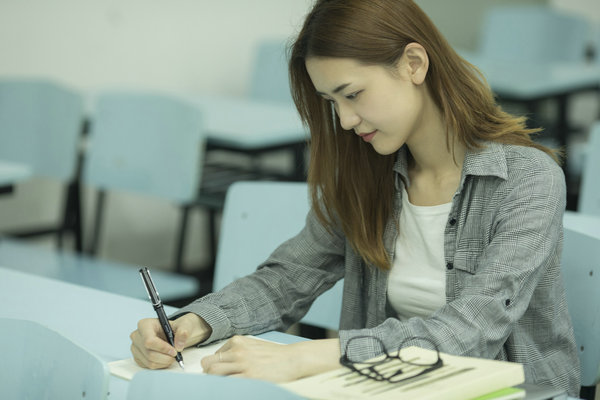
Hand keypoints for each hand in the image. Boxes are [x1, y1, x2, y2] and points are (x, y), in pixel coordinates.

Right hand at [130, 313, 210, 368]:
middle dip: (165, 357)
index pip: (149, 340)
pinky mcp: (137, 357)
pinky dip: (160, 365)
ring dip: (164, 362)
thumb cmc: (175, 328)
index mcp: (145, 324)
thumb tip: (179, 345)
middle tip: (175, 355)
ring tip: (172, 356)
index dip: (162, 348)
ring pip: (149, 362)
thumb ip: (183, 332)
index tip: (174, 351)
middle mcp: (137, 336)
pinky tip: (166, 358)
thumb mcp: (183, 325)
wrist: (171, 333)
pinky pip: (148, 366)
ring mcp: (135, 347)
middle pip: (149, 353)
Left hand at [201, 336, 340, 382]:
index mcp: (238, 342)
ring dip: (213, 380)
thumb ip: (239, 350)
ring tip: (220, 386)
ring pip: (214, 372)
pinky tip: (230, 389)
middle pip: (209, 363)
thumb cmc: (274, 354)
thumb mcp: (254, 345)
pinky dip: (224, 386)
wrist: (293, 358)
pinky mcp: (249, 376)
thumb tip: (223, 361)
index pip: (214, 355)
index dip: (213, 366)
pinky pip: (227, 382)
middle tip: (214, 381)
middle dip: (207, 373)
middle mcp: (238, 351)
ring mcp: (243, 364)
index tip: (216, 373)